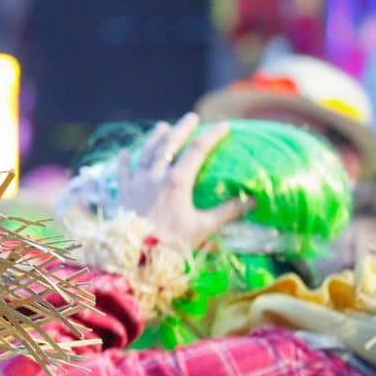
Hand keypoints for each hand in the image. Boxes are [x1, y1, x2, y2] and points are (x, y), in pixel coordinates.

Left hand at [115, 113, 251, 252]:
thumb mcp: (203, 227)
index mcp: (177, 181)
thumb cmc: (172, 244)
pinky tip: (124, 153)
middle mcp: (155, 177)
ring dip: (154, 138)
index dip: (212, 136)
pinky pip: (122, 173)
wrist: (135, 258)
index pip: (198, 150)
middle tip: (192, 117)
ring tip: (162, 127)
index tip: (224, 126)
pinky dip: (124, 161)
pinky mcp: (122, 195)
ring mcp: (136, 184)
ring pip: (145, 153)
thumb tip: (253, 200)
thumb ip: (228, 212)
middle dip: (182, 129)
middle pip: (169, 144)